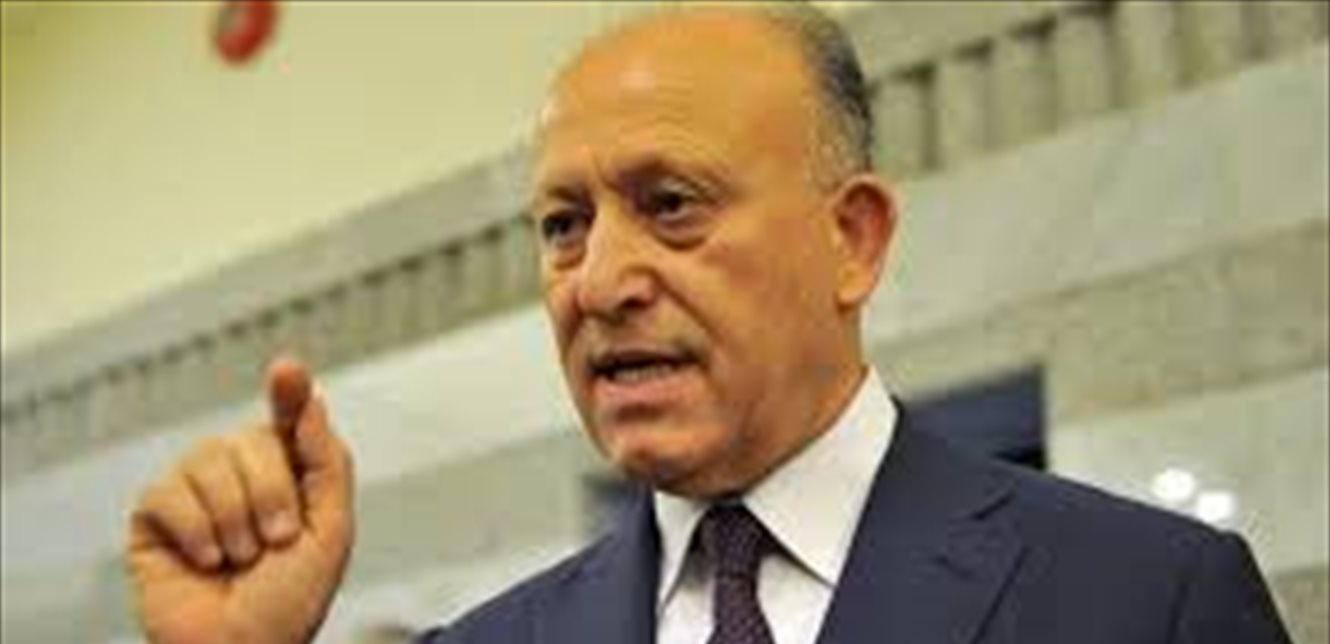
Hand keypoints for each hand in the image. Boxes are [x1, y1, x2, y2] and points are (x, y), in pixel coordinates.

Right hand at [127, 357, 354, 643]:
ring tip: (241, 557)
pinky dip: (196, 530)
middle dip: (271, 495)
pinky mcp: (155, 514)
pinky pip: (168, 491)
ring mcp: (195, 490)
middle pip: (251, 439)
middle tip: (275, 542)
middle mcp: (241, 472)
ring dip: (234, 517)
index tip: (287, 370)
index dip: (289, 392)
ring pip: (208, 458)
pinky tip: (206, 561)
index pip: (289, 418)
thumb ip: (325, 459)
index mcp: (289, 472)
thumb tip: (311, 397)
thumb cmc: (289, 600)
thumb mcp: (330, 528)